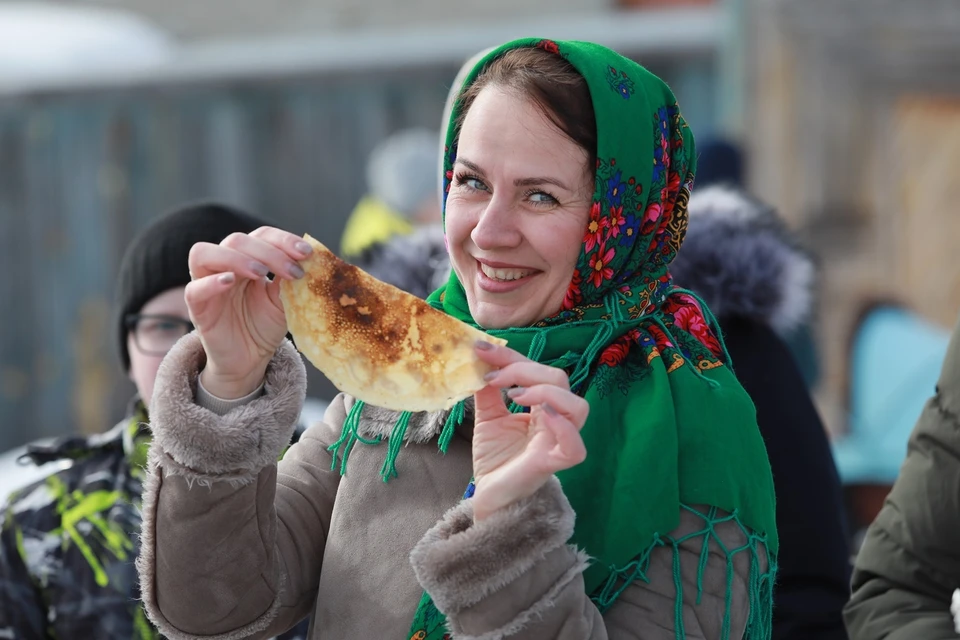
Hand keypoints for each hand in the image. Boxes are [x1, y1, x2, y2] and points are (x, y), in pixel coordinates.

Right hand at [185, 227, 311, 398]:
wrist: (251, 360)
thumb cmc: (266, 326)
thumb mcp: (285, 300)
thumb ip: (291, 279)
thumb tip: (312, 259)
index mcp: (248, 260)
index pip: (261, 235)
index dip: (283, 239)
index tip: (306, 252)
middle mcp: (225, 266)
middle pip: (236, 240)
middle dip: (269, 251)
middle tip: (293, 271)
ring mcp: (207, 285)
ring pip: (204, 254)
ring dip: (237, 258)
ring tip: (261, 274)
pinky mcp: (198, 309)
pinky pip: (194, 289)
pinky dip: (211, 283)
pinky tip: (230, 282)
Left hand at [469, 342, 588, 520]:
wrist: (489, 497)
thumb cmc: (495, 459)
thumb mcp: (487, 417)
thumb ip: (487, 390)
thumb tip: (478, 359)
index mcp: (542, 406)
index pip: (536, 370)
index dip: (510, 356)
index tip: (480, 349)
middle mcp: (556, 421)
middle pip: (559, 380)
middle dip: (524, 369)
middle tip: (493, 376)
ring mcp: (558, 442)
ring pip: (578, 407)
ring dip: (546, 392)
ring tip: (515, 395)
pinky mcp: (553, 464)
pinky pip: (575, 447)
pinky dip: (562, 427)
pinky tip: (541, 415)